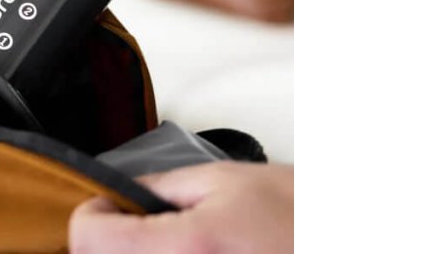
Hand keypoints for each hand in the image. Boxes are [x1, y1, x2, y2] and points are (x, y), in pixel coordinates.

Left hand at [69, 161, 293, 253]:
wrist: (336, 238)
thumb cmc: (294, 212)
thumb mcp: (220, 181)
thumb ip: (160, 189)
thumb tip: (120, 196)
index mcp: (187, 245)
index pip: (91, 238)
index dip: (92, 215)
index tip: (108, 205)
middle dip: (108, 240)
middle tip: (132, 221)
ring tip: (166, 240)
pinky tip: (185, 253)